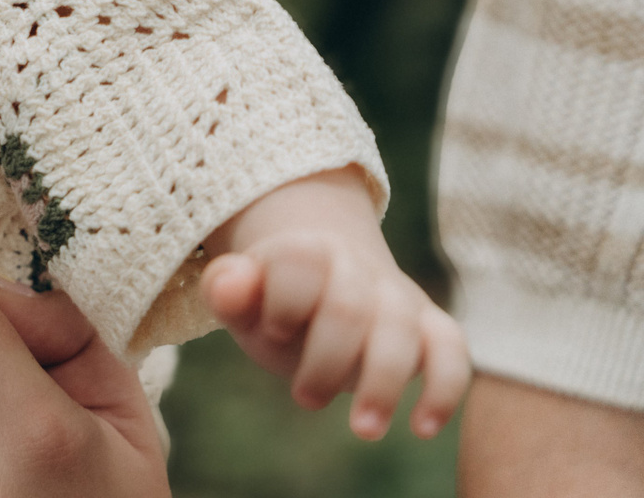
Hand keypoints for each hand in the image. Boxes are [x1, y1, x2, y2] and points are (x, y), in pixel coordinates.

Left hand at [200, 166, 470, 440]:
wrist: (323, 289)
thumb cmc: (274, 305)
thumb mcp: (241, 298)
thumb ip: (226, 289)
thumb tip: (229, 283)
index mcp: (305, 250)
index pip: (299, 263)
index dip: (283, 302)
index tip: (271, 330)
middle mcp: (357, 267)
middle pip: (349, 306)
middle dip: (326, 360)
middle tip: (306, 398)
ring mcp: (398, 295)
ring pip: (402, 329)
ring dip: (383, 382)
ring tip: (363, 430)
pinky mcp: (431, 326)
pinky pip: (452, 350)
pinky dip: (444, 387)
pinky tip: (422, 427)